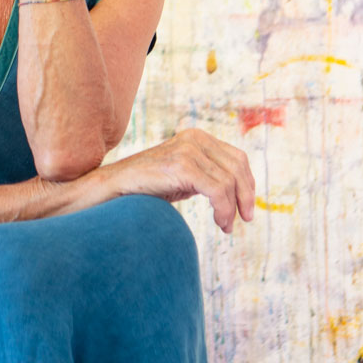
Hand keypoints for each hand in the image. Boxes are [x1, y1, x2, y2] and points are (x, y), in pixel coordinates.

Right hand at [113, 128, 255, 233]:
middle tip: (244, 219)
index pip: (238, 158)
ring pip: (229, 182)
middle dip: (246, 196)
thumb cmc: (148, 186)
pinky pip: (217, 190)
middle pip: (238, 167)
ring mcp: (188, 150)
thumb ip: (207, 174)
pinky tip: (219, 223)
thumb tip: (239, 191)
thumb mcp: (184, 175)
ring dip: (232, 209)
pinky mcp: (183, 166)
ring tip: (225, 226)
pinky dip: (224, 210)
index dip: (248, 184)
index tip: (247, 207)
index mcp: (197, 137)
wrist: (114, 188)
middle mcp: (195, 138)